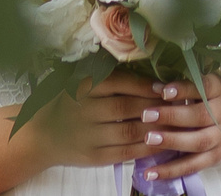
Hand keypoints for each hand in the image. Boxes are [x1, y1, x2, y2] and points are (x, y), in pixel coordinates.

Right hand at [18, 72, 170, 169]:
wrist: (40, 135)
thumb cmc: (64, 101)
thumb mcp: (74, 79)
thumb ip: (102, 72)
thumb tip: (142, 64)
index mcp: (81, 86)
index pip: (119, 83)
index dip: (145, 85)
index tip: (166, 86)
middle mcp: (85, 109)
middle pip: (127, 107)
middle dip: (156, 105)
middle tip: (179, 103)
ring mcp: (89, 135)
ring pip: (130, 130)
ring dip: (156, 127)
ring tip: (176, 122)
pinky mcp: (94, 156)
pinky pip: (126, 152)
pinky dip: (146, 148)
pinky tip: (162, 142)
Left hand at [140, 71, 220, 180]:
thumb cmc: (216, 101)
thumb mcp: (209, 86)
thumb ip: (186, 84)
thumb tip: (152, 85)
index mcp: (218, 91)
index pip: (203, 87)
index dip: (183, 89)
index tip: (162, 90)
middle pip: (199, 116)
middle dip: (172, 116)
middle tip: (146, 114)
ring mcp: (219, 138)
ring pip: (197, 142)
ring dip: (172, 141)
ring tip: (148, 139)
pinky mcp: (214, 158)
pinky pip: (192, 166)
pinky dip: (171, 171)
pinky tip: (151, 173)